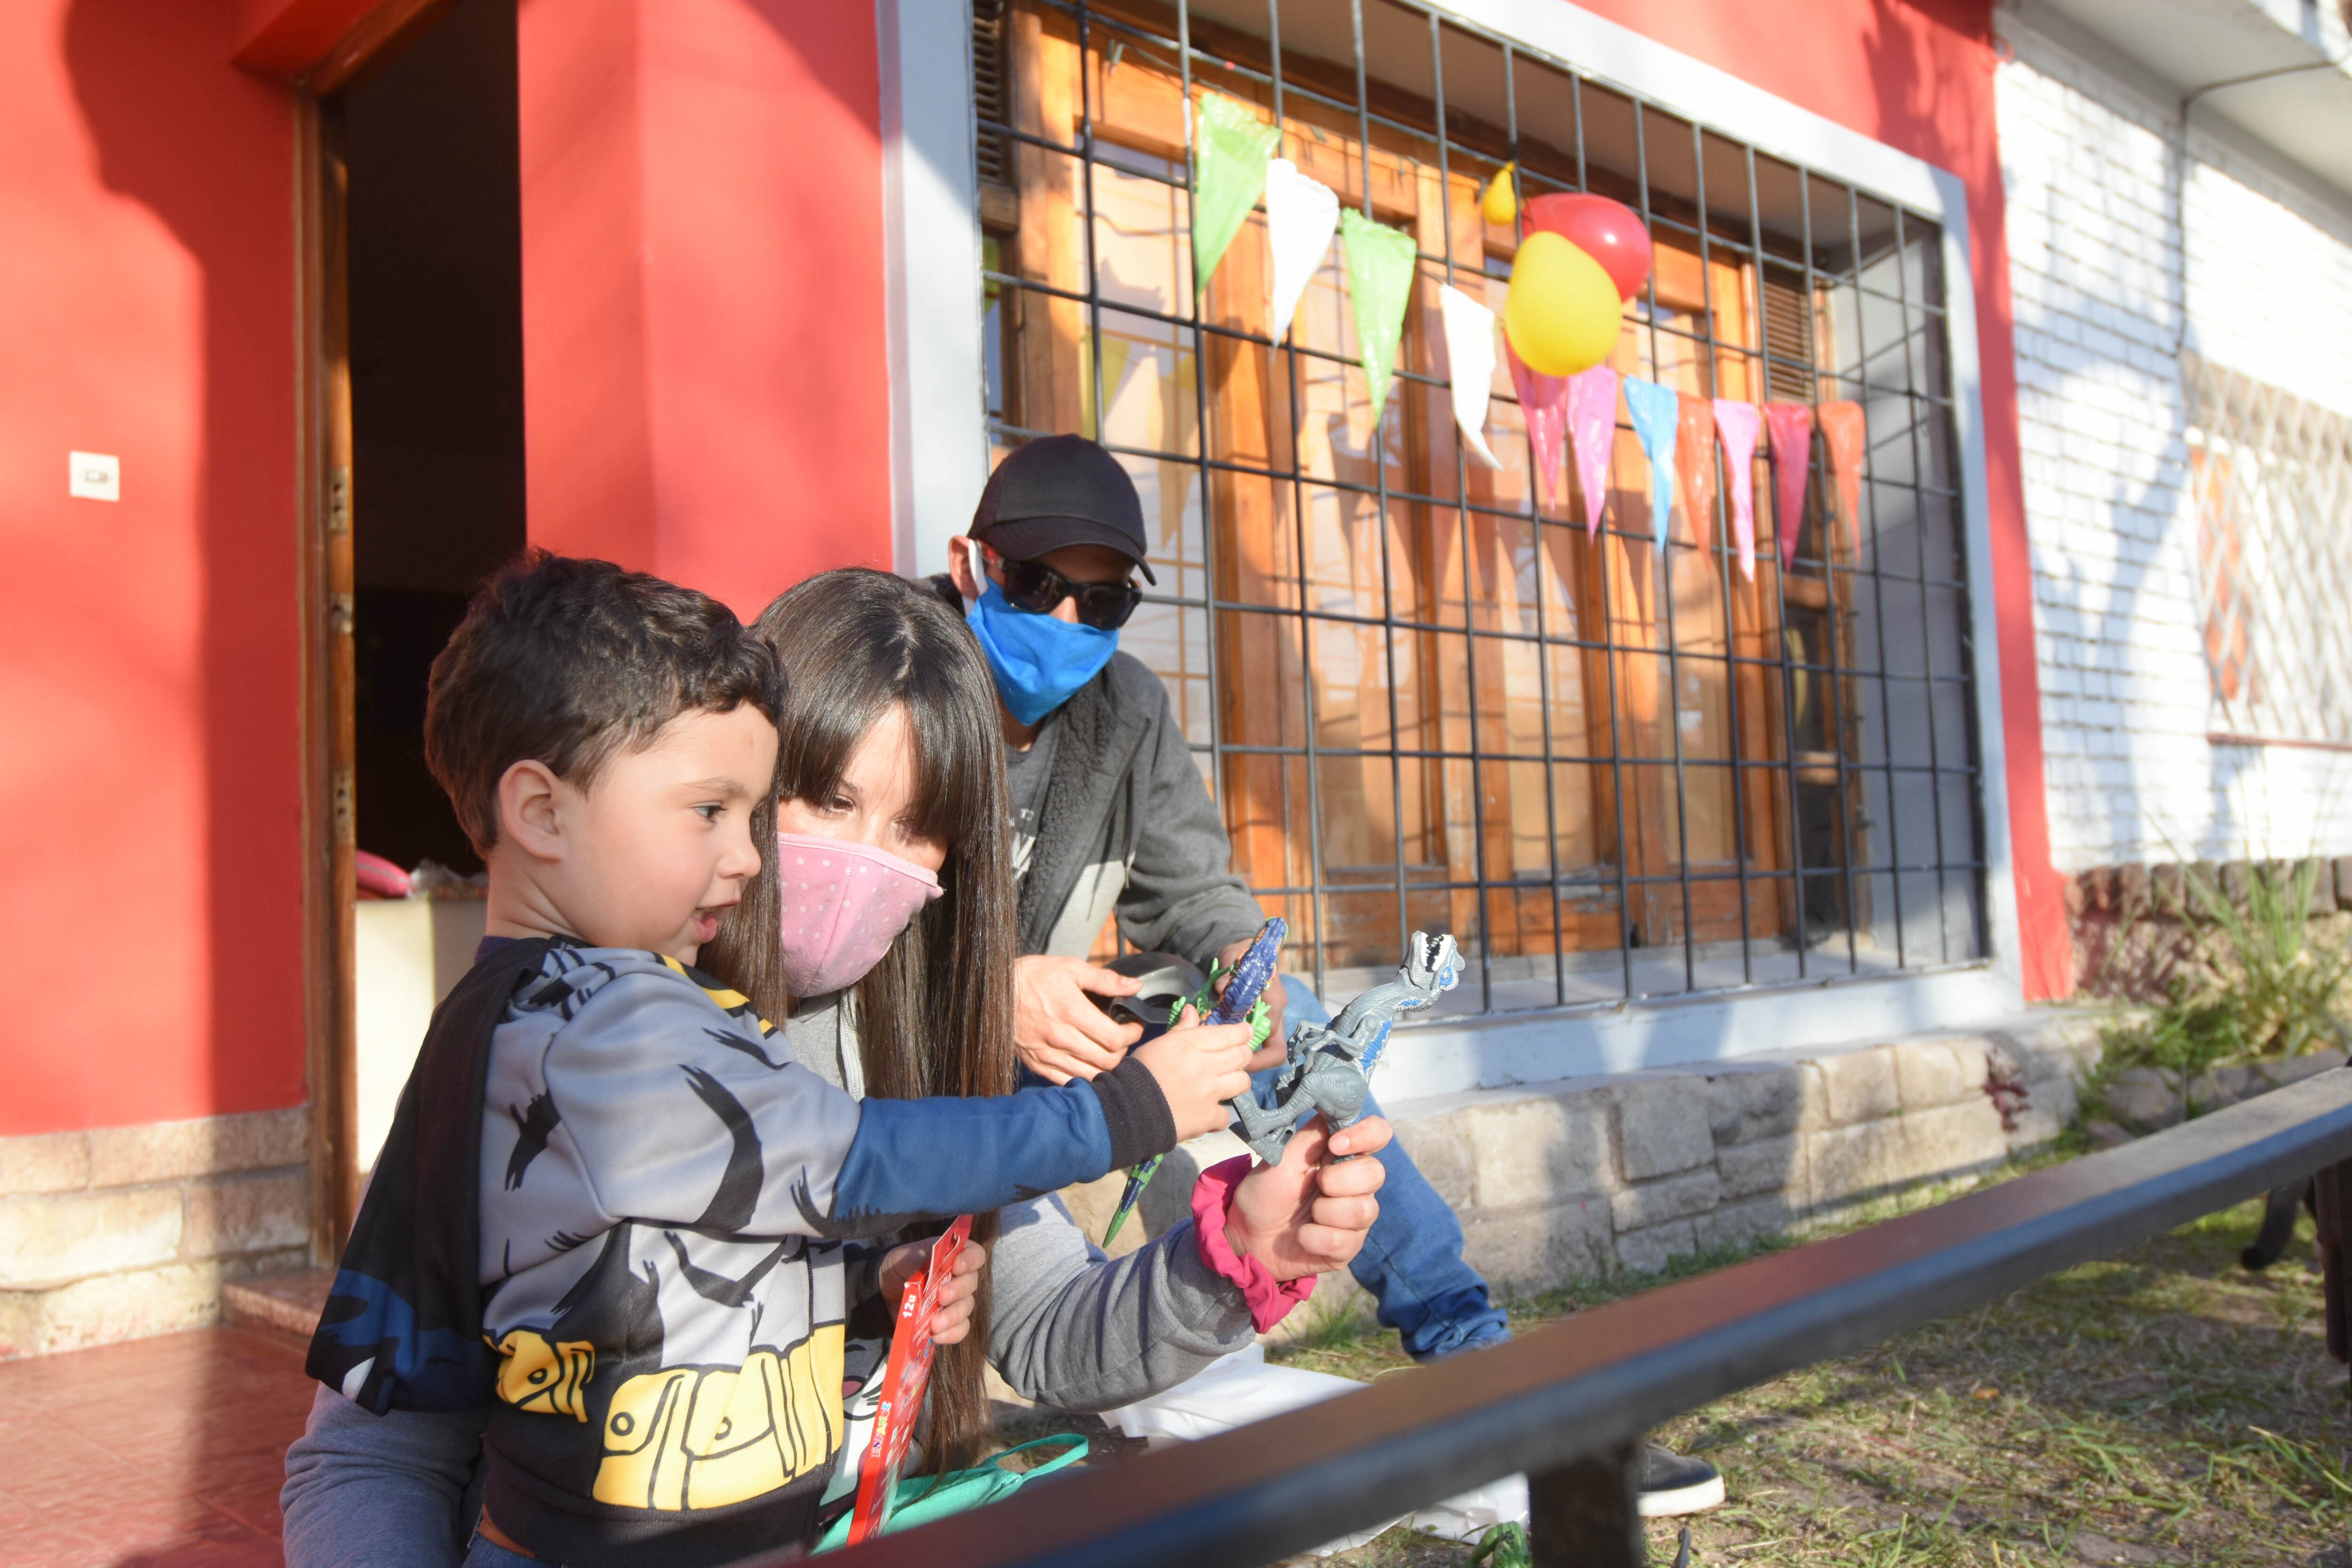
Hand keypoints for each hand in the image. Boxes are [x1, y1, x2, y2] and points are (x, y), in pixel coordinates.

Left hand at [876, 1238, 987, 1345]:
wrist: (883, 1292)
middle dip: (958, 1290)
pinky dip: (950, 1334)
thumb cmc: (899, 1268)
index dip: (970, 1260)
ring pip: (966, 1309)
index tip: (957, 1267)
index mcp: (953, 1257)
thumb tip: (936, 1257)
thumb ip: (921, 1256)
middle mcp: (959, 1279)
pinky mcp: (948, 1323)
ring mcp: (955, 1302)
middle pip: (971, 1283)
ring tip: (935, 1324)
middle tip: (942, 1297)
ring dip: (952, 1316)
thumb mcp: (906, 1257)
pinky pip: (959, 1330)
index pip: (974, 1254)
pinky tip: (936, 1336)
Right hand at [1013, 955, 1143, 1083]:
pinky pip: (1067, 1081)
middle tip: (1123, 1038)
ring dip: (1106, 1067)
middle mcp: (1061, 1037)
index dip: (1132, 1034)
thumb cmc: (1031, 976)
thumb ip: (1104, 979)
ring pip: (1090, 1075)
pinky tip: (1088, 1063)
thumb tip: (1135, 986)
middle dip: (1123, 1050)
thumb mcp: (1069, 968)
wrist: (991, 992)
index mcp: (1072, 1012)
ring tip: (1108, 1051)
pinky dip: (1084, 1078)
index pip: (1115, 1038)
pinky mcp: (1037, 1064)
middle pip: (1107, 1060)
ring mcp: (1047, 1054)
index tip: (1134, 1026)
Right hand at [1130, 1003, 1256, 1140]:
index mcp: (1190, 1044)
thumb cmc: (1140, 1072)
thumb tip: (1192, 1010)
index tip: (1245, 1033)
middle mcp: (1205, 1066)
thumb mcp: (1159, 1044)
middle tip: (1237, 1057)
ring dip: (1236, 1081)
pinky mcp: (1208, 1117)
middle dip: (1243, 1054)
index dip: (1242, 1032)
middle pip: (1242, 1056)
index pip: (1229, 1034)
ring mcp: (1209, 1092)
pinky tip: (1209, 1112)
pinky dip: (1219, 1114)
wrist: (1128, 1110)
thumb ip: (1181, 1029)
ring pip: (1242, 1082)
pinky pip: (1226, 1114)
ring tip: (1225, 1083)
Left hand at [1212, 937, 1290, 1071]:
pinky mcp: (1263, 1022)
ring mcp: (1271, 1019)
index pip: (1272, 1034)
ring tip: (1227, 1060)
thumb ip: (1227, 975)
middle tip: (1233, 1068)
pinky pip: (1260, 1043)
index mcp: (1274, 1000)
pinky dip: (1245, 1049)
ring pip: (1269, 1050)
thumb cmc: (1241, 956)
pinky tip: (1226, 1049)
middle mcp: (1277, 1013)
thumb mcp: (1232, 960)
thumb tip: (1220, 989)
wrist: (1246, 952)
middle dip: (1257, 1063)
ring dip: (1250, 1058)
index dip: (1255, 1052)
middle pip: (1276, 1051)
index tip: (1235, 1057)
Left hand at [1223, 1115, 1388, 1282]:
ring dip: (1324, 1212)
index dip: (1366, 1135)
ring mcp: (1355, 1216)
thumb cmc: (1265, 1193)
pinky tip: (1302, 1237)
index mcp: (1342, 1154)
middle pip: (1375, 1173)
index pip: (1378, 1133)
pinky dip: (1315, 1238)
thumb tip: (1334, 1107)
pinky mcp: (1348, 1246)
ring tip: (1305, 1214)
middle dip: (1338, 1180)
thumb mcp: (1281, 1159)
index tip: (1336, 1144)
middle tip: (1315, 1184)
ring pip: (1364, 1209)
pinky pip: (1344, 1241)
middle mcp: (1356, 1183)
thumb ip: (1311, 1136)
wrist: (1247, 1237)